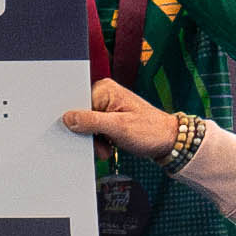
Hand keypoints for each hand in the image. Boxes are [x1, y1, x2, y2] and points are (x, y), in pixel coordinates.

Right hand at [61, 75, 181, 159]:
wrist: (167, 141)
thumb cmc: (150, 131)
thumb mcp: (119, 127)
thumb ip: (91, 122)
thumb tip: (68, 118)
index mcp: (104, 89)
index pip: (77, 103)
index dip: (77, 122)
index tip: (85, 135)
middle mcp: (104, 95)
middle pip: (80, 116)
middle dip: (87, 134)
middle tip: (101, 144)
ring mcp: (106, 107)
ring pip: (85, 126)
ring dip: (94, 141)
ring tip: (108, 146)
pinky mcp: (108, 118)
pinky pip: (93, 131)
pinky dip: (98, 142)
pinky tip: (109, 145)